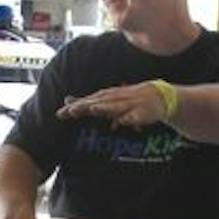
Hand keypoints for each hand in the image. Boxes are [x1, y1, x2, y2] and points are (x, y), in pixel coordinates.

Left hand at [55, 81, 170, 130]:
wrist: (159, 95)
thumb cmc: (128, 99)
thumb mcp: (106, 100)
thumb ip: (87, 102)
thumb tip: (67, 100)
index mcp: (106, 97)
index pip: (88, 101)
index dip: (74, 107)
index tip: (60, 114)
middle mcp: (116, 98)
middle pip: (98, 103)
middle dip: (85, 106)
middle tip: (71, 111)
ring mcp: (129, 104)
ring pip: (115, 107)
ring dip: (105, 108)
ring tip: (93, 110)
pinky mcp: (142, 112)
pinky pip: (135, 116)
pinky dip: (128, 118)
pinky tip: (121, 122)